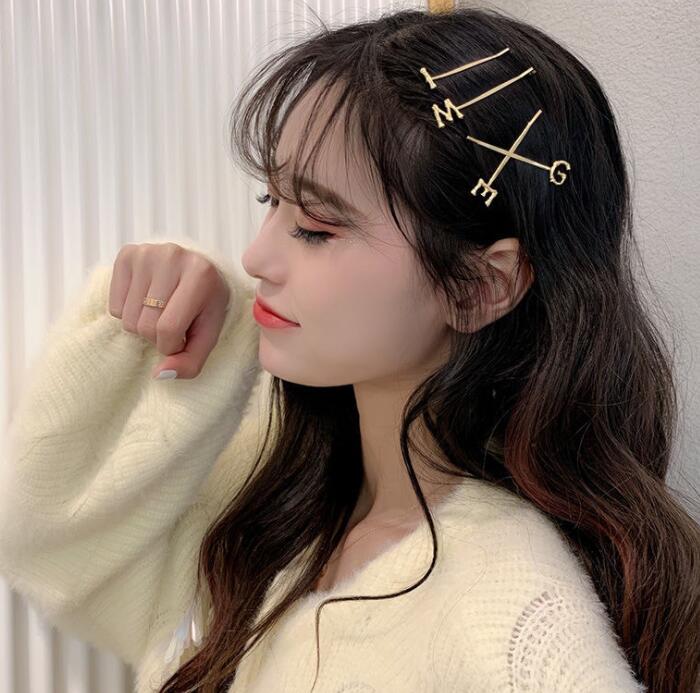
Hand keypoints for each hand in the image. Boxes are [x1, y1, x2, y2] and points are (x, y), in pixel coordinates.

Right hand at [108, 242, 230, 378]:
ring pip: (127, 318)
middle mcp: (172, 257)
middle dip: (157, 336)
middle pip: (145, 325)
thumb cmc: (205, 306)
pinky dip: (128, 312)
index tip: (183, 339)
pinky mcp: (127, 254)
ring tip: (160, 310)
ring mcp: (147, 252)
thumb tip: (159, 375)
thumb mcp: (208, 336)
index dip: (172, 346)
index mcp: (200, 276)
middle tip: (172, 322)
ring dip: (142, 325)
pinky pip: (114, 306)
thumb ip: (191, 362)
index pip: (168, 329)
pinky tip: (146, 299)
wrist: (199, 271)